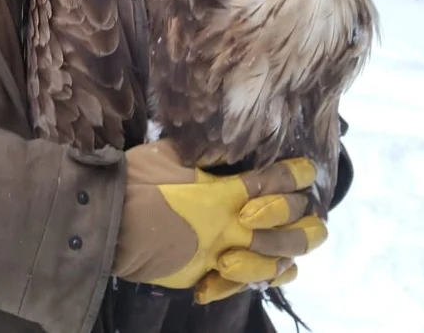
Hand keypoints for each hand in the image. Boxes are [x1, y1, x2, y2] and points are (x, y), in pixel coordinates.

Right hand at [112, 140, 325, 301]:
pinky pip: (243, 283)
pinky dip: (263, 277)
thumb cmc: (134, 180)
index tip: (306, 169)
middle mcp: (228, 226)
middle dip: (304, 217)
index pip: (271, 182)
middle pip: (282, 225)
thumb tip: (211, 140)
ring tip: (306, 243)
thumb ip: (198, 153)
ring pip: (271, 259)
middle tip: (316, 213)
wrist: (108, 224)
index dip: (294, 175)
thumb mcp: (168, 153)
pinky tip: (277, 271)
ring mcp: (219, 254)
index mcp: (222, 192)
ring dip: (293, 250)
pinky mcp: (204, 276)